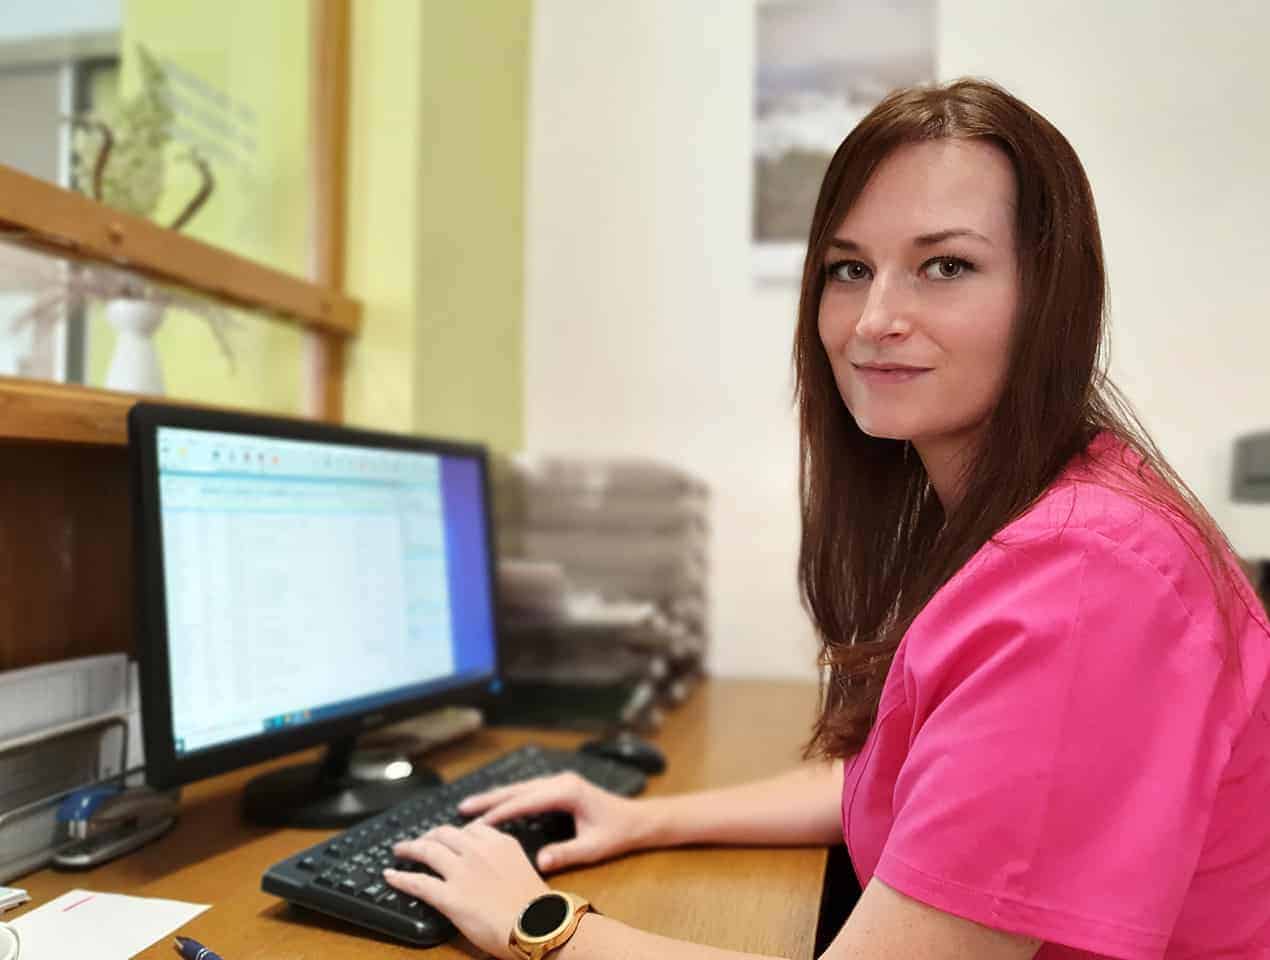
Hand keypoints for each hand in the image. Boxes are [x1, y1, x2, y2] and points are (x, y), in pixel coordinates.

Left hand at [385, 821, 548, 959]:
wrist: (538, 927)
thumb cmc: (536, 907)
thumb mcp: (522, 869)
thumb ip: (502, 859)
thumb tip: (489, 866)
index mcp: (500, 843)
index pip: (471, 829)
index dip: (455, 833)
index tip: (448, 837)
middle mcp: (478, 851)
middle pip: (445, 834)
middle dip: (430, 836)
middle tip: (421, 841)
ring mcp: (462, 872)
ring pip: (427, 850)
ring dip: (410, 848)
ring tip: (400, 850)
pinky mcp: (449, 896)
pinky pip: (417, 882)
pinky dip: (400, 878)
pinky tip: (390, 876)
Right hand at [458, 772, 645, 871]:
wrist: (636, 820)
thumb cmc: (617, 833)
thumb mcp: (593, 848)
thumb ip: (566, 853)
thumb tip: (539, 862)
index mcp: (567, 791)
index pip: (526, 801)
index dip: (501, 811)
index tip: (477, 822)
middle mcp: (560, 781)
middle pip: (518, 789)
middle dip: (489, 799)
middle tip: (462, 808)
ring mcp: (559, 781)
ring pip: (520, 788)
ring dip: (496, 797)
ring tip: (469, 806)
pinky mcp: (559, 787)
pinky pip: (527, 791)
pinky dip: (508, 798)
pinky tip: (494, 806)